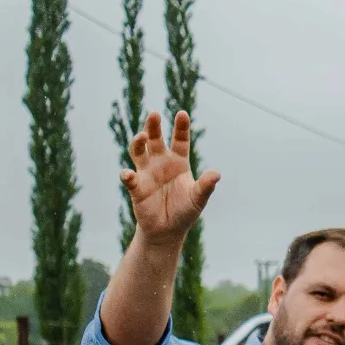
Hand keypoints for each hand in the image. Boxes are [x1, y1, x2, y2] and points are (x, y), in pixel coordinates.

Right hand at [122, 110, 220, 239]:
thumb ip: (205, 186)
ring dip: (138, 142)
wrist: (168, 231)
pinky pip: (129, 178)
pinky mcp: (136, 187)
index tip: (182, 113)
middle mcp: (160, 163)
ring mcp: (146, 173)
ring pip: (138, 151)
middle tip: (154, 114)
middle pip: (155, 139)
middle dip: (154, 126)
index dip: (181, 127)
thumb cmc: (184, 211)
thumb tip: (217, 174)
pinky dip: (127, 175)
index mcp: (178, 162)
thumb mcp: (198, 199)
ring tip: (143, 137)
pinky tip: (129, 175)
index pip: (180, 140)